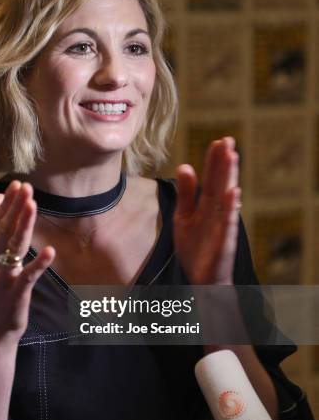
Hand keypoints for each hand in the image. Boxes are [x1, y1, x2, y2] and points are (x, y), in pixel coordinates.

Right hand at [0, 181, 54, 345]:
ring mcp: (4, 278)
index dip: (8, 203)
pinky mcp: (16, 294)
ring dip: (24, 226)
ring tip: (33, 206)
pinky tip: (51, 251)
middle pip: (6, 230)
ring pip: (15, 248)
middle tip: (26, 187)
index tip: (18, 183)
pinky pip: (29, 276)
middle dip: (16, 208)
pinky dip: (39, 264)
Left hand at [173, 137, 240, 284]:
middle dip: (224, 162)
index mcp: (206, 205)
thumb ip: (186, 194)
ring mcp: (222, 225)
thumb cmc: (195, 248)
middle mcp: (217, 211)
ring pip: (226, 197)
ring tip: (232, 156)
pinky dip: (231, 206)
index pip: (211, 178)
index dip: (214, 161)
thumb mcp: (184, 217)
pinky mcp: (224, 240)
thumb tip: (184, 165)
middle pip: (220, 182)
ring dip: (230, 177)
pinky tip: (234, 191)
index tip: (217, 141)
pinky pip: (228, 221)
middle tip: (227, 140)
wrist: (201, 280)